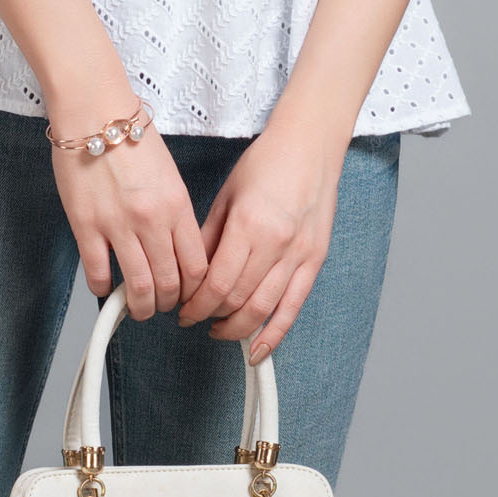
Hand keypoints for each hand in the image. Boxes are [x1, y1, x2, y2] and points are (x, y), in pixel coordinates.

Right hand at [50, 126, 208, 320]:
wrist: (95, 113)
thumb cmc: (132, 139)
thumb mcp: (170, 177)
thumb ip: (175, 214)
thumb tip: (176, 250)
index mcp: (177, 207)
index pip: (197, 267)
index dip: (195, 292)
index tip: (189, 297)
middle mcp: (152, 220)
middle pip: (170, 283)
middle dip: (169, 304)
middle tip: (163, 306)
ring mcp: (117, 226)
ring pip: (138, 286)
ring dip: (140, 306)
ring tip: (138, 307)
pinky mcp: (86, 226)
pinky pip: (98, 273)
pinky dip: (103, 289)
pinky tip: (105, 288)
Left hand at [179, 107, 345, 360]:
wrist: (310, 145)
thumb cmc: (265, 164)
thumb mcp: (225, 197)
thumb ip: (208, 239)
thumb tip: (190, 276)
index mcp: (250, 226)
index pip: (217, 284)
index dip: (195, 305)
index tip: (182, 310)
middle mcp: (277, 245)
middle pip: (238, 300)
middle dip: (210, 316)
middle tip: (192, 320)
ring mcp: (300, 255)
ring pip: (265, 310)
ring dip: (237, 329)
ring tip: (218, 331)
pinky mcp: (315, 261)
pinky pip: (294, 307)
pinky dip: (275, 334)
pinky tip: (257, 350)